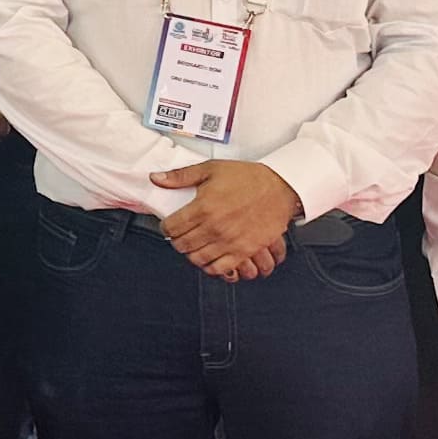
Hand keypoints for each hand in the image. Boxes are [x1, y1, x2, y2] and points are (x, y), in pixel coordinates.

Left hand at [148, 159, 300, 278]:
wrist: (279, 186)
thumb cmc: (248, 177)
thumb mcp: (211, 169)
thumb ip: (181, 176)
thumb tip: (157, 178)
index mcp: (203, 207)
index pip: (172, 227)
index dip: (166, 227)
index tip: (169, 225)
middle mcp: (214, 227)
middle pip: (182, 245)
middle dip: (177, 241)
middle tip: (180, 235)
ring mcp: (229, 241)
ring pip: (198, 259)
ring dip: (192, 254)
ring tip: (194, 245)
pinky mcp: (244, 251)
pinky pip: (221, 268)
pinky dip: (211, 267)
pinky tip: (210, 258)